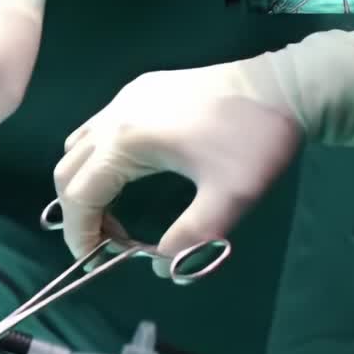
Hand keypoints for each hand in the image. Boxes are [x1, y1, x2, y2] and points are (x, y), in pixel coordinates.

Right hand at [53, 66, 300, 275]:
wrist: (285, 84)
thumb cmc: (256, 140)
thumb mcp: (230, 197)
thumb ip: (193, 237)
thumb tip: (165, 268)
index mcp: (126, 141)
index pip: (78, 195)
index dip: (79, 233)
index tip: (95, 262)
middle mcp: (114, 116)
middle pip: (68, 172)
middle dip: (78, 212)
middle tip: (109, 241)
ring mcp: (124, 99)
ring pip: (78, 148)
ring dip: (86, 185)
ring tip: (115, 212)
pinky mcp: (140, 91)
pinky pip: (99, 130)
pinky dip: (99, 161)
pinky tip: (131, 175)